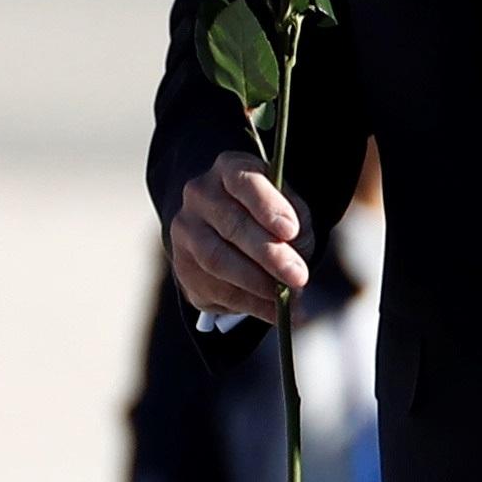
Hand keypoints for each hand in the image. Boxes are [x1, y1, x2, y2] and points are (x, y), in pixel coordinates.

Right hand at [169, 152, 308, 324]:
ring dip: (257, 284)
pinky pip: (213, 288)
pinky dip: (248, 303)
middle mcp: (200, 195)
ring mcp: (185, 230)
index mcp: (229, 169)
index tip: (291, 231)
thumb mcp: (290, 206)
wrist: (229, 228)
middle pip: (232, 225)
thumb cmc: (271, 212)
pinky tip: (275, 312)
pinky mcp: (182, 266)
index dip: (268, 207)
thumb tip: (296, 260)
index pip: (244, 182)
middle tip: (299, 277)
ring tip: (289, 299)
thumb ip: (296, 223)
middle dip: (269, 255)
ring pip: (217, 259)